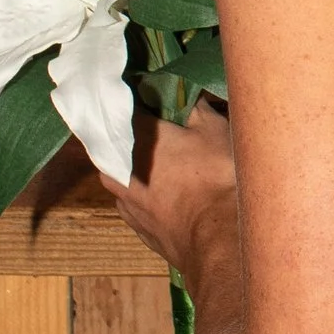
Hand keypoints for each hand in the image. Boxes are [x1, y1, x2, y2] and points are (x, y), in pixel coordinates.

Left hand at [103, 103, 237, 275]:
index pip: (126, 108)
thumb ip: (198, 109)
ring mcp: (126, 202)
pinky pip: (134, 204)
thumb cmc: (216, 176)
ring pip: (121, 178)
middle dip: (132, 138)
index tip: (153, 96)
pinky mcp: (137, 227)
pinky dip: (145, 197)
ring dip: (135, 170)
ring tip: (163, 169)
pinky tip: (166, 198)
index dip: (140, 100)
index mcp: (137, 137)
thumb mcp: (216, 131)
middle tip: (158, 133)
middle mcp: (121, 168)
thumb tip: (191, 97)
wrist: (217, 237)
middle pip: (116, 145)